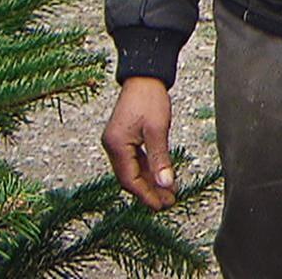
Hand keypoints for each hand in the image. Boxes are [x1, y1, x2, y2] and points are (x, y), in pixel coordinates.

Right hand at [102, 76, 176, 209]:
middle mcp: (112, 146)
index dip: (146, 195)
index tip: (161, 206)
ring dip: (150, 182)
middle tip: (168, 203)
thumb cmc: (149, 98)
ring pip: (133, 170)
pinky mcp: (124, 138)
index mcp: (116, 145)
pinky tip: (161, 176)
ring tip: (169, 193)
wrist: (144, 76)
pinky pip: (135, 160)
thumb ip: (160, 158)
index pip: (129, 180)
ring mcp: (117, 142)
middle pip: (130, 178)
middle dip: (149, 191)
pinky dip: (148, 169)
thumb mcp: (157, 130)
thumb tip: (165, 184)